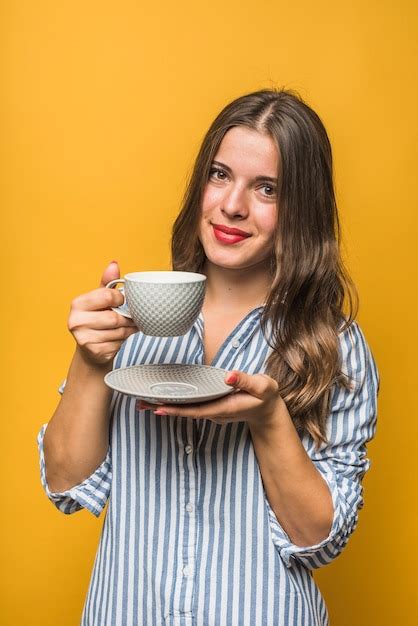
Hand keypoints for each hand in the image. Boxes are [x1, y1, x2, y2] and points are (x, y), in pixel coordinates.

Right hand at [68, 261, 137, 366]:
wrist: (91, 350)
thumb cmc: (97, 319)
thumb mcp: (100, 299)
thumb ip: (107, 282)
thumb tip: (114, 264)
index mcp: (77, 304)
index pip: (107, 296)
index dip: (120, 299)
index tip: (121, 301)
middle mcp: (76, 321)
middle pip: (114, 317)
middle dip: (127, 318)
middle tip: (130, 317)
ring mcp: (83, 339)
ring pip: (119, 331)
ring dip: (127, 330)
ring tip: (125, 327)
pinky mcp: (94, 352)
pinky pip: (118, 344)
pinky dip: (123, 341)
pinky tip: (118, 338)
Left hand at [136, 370, 284, 427]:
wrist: (268, 411)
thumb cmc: (265, 397)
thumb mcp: (262, 386)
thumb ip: (246, 380)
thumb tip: (229, 375)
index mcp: (223, 408)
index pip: (195, 410)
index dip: (177, 410)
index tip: (159, 408)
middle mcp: (214, 412)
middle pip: (184, 412)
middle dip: (163, 409)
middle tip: (140, 405)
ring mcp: (212, 410)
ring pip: (185, 410)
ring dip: (166, 406)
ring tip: (144, 403)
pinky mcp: (211, 406)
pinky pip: (190, 406)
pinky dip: (176, 403)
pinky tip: (164, 399)